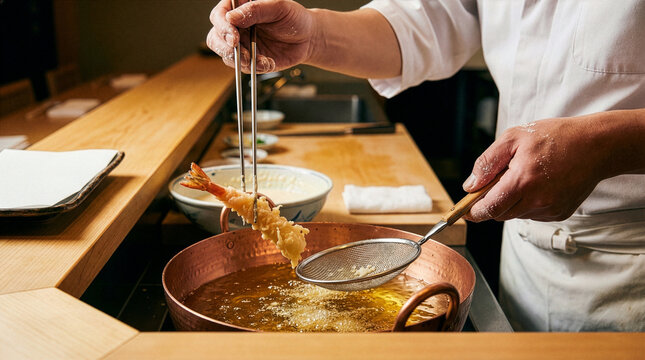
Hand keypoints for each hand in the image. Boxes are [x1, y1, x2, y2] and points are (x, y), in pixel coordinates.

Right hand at [207, 0, 314, 72]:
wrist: (308, 39)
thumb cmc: (294, 18)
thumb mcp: (279, 7)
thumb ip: (256, 10)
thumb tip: (231, 17)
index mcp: (240, 8)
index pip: (219, 15)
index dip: (222, 27)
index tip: (234, 37)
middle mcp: (236, 26)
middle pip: (215, 37)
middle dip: (226, 48)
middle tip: (242, 53)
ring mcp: (242, 44)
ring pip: (226, 55)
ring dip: (241, 60)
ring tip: (257, 60)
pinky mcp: (249, 59)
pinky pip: (243, 67)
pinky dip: (254, 67)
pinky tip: (268, 63)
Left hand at [462, 115, 611, 221]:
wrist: (596, 145)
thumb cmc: (554, 137)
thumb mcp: (514, 138)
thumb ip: (488, 163)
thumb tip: (470, 186)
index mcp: (523, 181)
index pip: (490, 208)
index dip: (474, 212)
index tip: (465, 210)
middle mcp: (537, 200)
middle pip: (500, 214)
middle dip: (492, 203)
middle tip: (496, 183)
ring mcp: (550, 209)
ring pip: (516, 214)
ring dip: (511, 202)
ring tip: (524, 176)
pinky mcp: (560, 213)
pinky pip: (533, 214)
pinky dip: (528, 203)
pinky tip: (538, 184)